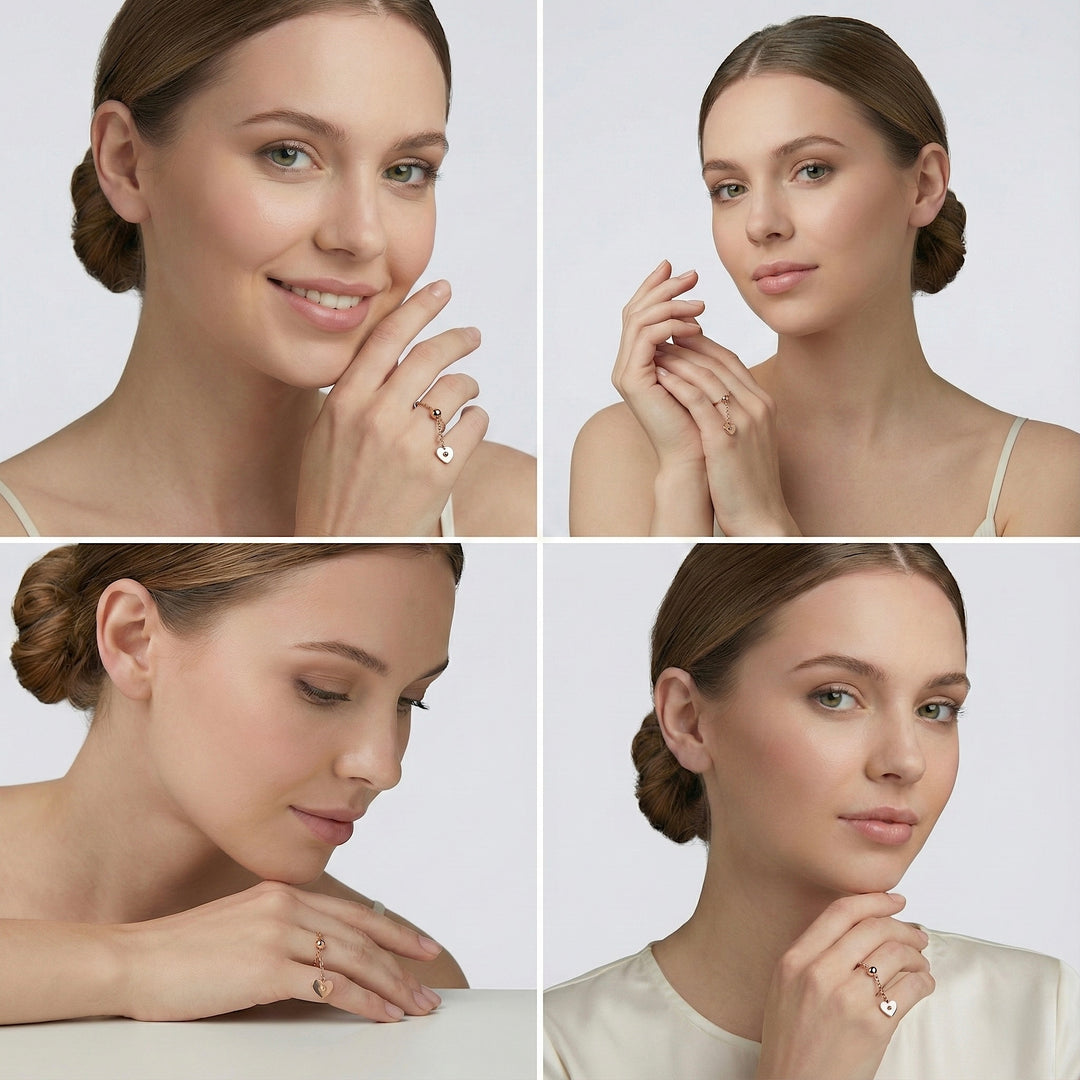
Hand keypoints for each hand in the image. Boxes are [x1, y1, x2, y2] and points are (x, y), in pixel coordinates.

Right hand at [113, 881, 445, 1021]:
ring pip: (353, 961)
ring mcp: (278, 936)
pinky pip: (329, 987)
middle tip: (430, 986)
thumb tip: (317, 954)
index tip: (422, 946)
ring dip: (390, 987)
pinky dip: (362, 1002)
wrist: (134, 960)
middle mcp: (287, 907)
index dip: (393, 931)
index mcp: (283, 893)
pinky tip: (381, 1015)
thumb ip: (280, 928)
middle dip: (402, 964)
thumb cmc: (181, 951)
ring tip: (415, 1006)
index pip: (354, 913)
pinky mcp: (267, 969)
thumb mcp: (241, 923)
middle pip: (362, 937)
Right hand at [294, 280, 488, 535]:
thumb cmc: (330, 495)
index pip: (387, 337)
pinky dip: (477, 419)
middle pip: (430, 354)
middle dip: (458, 337)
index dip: (418, 305)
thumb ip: (354, 395)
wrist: (344, 550)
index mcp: (345, 403)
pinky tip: (469, 424)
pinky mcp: (440, 473)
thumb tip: (387, 359)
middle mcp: (378, 417)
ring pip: (457, 388)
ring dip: (468, 385)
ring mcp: (410, 445)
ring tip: (467, 393)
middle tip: (472, 335)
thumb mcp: (326, 435)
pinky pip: (474, 425)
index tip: (439, 289)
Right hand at [612, 260, 707, 473]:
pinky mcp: (633, 380)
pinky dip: (669, 324)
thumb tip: (695, 312)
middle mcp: (627, 365)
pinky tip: (695, 325)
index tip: (681, 270)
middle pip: (635, 310)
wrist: (699, 459)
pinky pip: (646, 337)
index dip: (657, 288)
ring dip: (670, 304)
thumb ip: (689, 345)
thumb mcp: (698, 372)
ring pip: (639, 319)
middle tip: (692, 275)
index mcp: (639, 362)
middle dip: (663, 287)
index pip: (641, 314)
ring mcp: (626, 373)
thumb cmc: (704, 421)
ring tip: (700, 304)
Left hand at [653, 334, 798, 534]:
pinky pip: (699, 401)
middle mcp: (756, 406)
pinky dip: (678, 384)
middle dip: (688, 343)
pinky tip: (660, 375)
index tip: (679, 335)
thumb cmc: (748, 483)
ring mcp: (743, 421)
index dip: (703, 344)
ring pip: (707, 376)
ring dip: (678, 358)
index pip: (730, 361)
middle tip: (660, 332)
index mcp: (762, 404)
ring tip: (654, 349)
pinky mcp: (725, 440)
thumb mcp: (747, 440)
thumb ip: (735, 414)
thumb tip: (712, 397)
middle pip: (718, 361)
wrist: (760, 518)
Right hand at [755, 893, 933, 1079]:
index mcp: (795, 960)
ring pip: (897, 954)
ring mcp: (847, 999)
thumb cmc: (791, 1041)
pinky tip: (922, 986)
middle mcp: (819, 973)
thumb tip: (857, 931)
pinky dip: (924, 982)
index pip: (840, 912)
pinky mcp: (874, 1026)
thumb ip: (811, 955)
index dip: (874, 900)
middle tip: (916, 935)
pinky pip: (911, 988)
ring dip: (917, 956)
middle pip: (874, 928)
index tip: (893, 900)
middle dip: (904, 927)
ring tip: (920, 964)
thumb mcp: (785, 987)